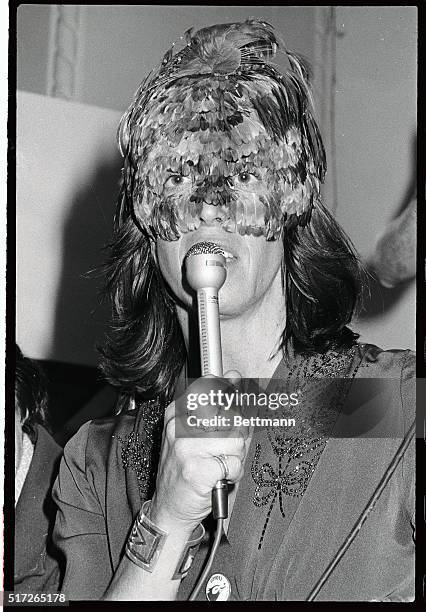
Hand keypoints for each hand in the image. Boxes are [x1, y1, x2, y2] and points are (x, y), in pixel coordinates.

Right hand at [150, 372, 247, 535]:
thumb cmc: (186, 470)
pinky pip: (234, 463)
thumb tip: (234, 377)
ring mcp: (187, 447)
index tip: (233, 405)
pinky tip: (220, 477)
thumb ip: (218, 406)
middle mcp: (179, 427)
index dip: (229, 396)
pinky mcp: (198, 469)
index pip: (210, 387)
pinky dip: (233, 473)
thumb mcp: (195, 434)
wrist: (170, 508)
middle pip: (230, 416)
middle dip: (236, 436)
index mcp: (177, 413)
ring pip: (236, 441)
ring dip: (235, 457)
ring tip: (220, 464)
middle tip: (224, 450)